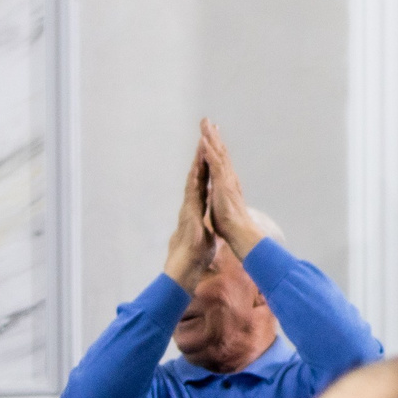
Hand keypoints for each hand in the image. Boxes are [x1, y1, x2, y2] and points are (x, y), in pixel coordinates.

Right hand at [161, 140, 215, 291]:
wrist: (187, 261)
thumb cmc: (196, 251)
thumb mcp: (205, 234)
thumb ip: (204, 227)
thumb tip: (205, 227)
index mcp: (198, 206)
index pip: (203, 182)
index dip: (206, 167)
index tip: (209, 151)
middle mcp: (192, 202)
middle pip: (198, 175)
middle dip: (200, 156)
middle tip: (204, 137)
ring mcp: (189, 204)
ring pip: (194, 178)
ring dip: (197, 161)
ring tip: (201, 143)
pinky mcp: (189, 209)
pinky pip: (193, 189)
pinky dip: (195, 176)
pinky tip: (197, 165)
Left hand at [201, 119, 265, 257]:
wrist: (239, 230)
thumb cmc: (231, 222)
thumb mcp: (221, 204)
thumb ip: (220, 196)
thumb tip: (218, 195)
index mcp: (226, 181)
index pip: (220, 160)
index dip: (215, 146)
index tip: (210, 134)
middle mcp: (228, 176)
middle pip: (220, 151)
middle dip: (212, 135)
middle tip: (207, 120)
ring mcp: (226, 179)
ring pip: (218, 153)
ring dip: (211, 138)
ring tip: (205, 124)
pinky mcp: (223, 183)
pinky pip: (215, 164)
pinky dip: (210, 152)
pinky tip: (204, 141)